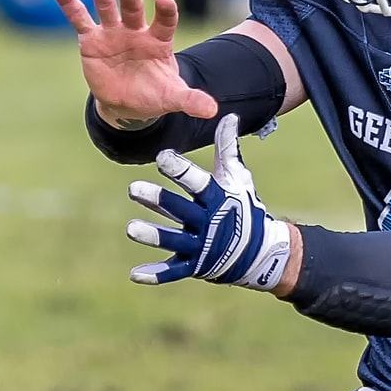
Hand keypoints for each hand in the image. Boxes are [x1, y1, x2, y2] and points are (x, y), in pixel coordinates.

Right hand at [52, 0, 216, 128]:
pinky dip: (68, 2)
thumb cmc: (153, 94)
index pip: (164, 20)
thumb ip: (190, 100)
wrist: (127, 102)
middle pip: (133, 7)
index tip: (164, 0)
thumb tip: (212, 110)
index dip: (165, 11)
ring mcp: (112, 32)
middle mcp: (136, 30)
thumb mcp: (172, 97)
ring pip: (106, 4)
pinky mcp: (91, 39)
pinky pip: (79, 18)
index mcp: (158, 40)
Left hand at [125, 114, 292, 289]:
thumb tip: (227, 115)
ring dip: (153, 236)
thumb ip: (227, 148)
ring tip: (131, 228)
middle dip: (158, 199)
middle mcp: (208, 222)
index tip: (161, 157)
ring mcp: (201, 247)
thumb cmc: (243, 206)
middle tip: (132, 189)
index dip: (180, 170)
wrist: (259, 251)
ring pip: (174, 241)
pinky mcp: (194, 266)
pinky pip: (173, 272)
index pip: (197, 182)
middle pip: (180, 210)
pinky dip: (155, 274)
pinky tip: (134, 274)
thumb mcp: (237, 177)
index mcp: (217, 198)